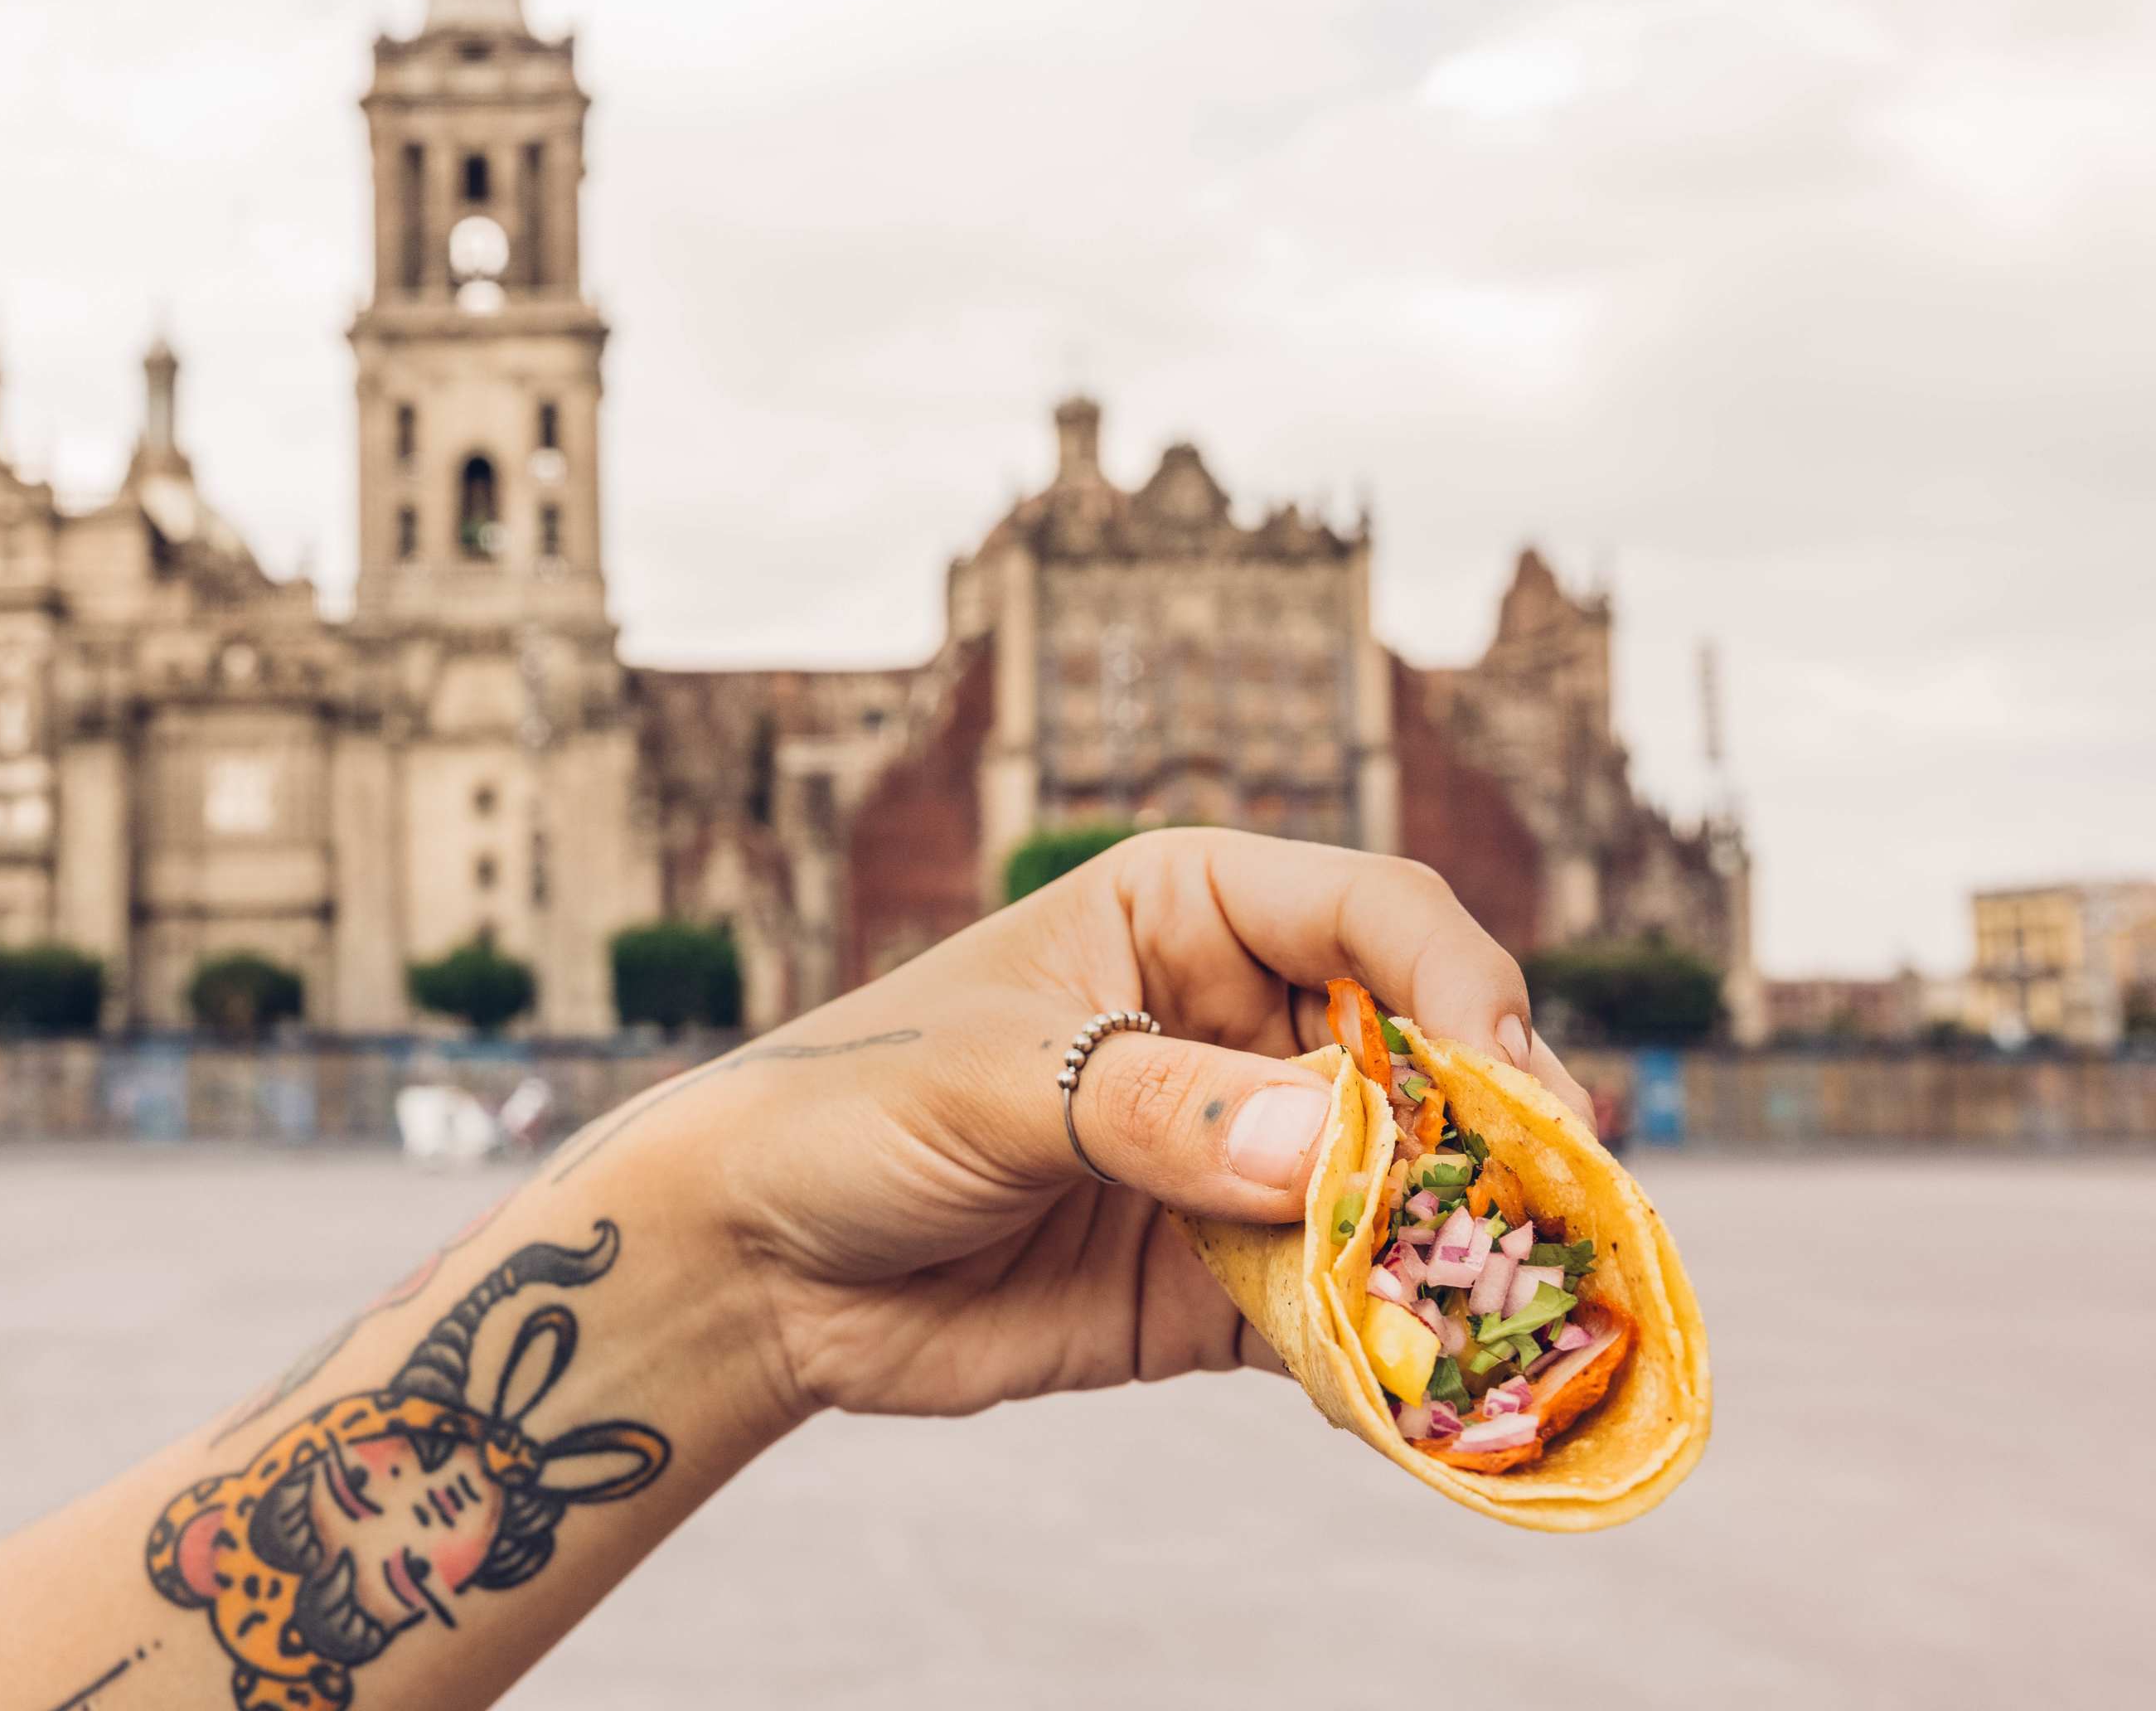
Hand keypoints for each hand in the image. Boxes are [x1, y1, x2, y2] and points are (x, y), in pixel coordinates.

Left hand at [662, 829, 1593, 1421]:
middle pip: (1422, 1063)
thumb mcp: (993, 1083)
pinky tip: (1425, 1403)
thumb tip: (1321, 1144)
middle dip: (1494, 1134)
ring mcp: (1244, 1160)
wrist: (757, 1263)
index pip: (1372, 916)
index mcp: (1188, 912)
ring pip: (1402, 1198)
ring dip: (1463, 1255)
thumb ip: (1154, 1110)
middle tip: (1557, 1213)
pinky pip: (1342, 1316)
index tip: (1499, 1070)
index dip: (1457, 982)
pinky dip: (1388, 1358)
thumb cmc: (852, 1109)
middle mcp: (1240, 1025)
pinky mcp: (1226, 1285)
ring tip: (1525, 1318)